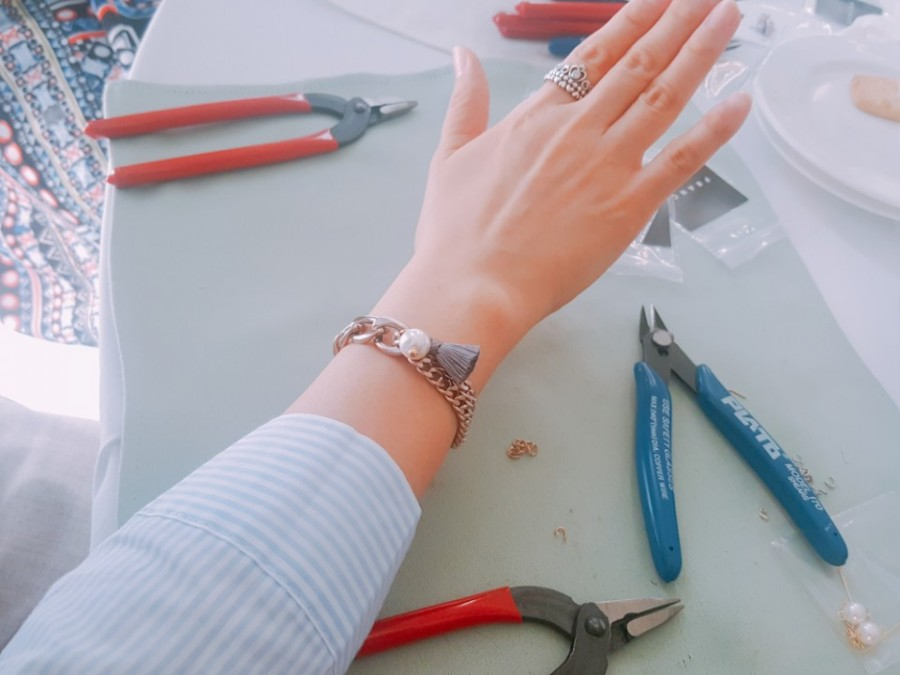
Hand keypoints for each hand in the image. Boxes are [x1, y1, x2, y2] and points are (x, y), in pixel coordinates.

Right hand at [295, 0, 750, 492]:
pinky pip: (682, 160)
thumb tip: (463, 56)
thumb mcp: (450, 156)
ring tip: (729, 16)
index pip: (595, 54)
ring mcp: (607, 166)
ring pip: (665, 96)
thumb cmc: (457, 232)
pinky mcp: (629, 207)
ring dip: (701, 52)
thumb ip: (466, 101)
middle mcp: (578, 130)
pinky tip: (741, 101)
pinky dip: (715, 130)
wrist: (473, 286)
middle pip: (639, 62)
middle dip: (678, 20)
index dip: (632, 18)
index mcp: (537, 117)